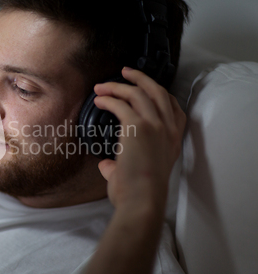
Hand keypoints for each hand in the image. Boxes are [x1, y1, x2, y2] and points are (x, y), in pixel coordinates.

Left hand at [93, 67, 185, 212]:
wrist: (142, 201)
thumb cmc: (138, 194)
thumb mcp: (136, 175)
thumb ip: (120, 165)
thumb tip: (106, 164)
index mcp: (173, 140)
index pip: (175, 108)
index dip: (160, 93)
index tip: (146, 87)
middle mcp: (168, 130)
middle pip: (158, 92)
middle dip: (141, 78)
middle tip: (126, 72)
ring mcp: (156, 127)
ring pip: (140, 93)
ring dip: (119, 86)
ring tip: (102, 86)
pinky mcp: (138, 128)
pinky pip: (122, 105)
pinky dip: (109, 99)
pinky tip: (98, 100)